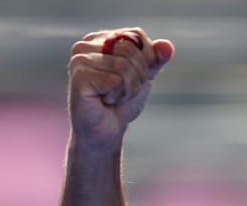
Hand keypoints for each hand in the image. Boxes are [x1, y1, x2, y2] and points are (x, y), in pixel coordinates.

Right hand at [67, 28, 173, 150]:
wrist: (107, 130)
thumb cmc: (122, 101)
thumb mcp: (144, 75)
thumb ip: (156, 58)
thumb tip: (167, 45)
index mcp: (100, 38)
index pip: (136, 35)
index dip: (147, 59)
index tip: (134, 76)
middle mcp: (85, 45)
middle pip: (130, 50)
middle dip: (137, 76)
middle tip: (122, 90)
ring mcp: (79, 59)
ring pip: (124, 67)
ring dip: (128, 88)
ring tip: (113, 96)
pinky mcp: (79, 76)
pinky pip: (116, 81)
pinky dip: (118, 95)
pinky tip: (105, 100)